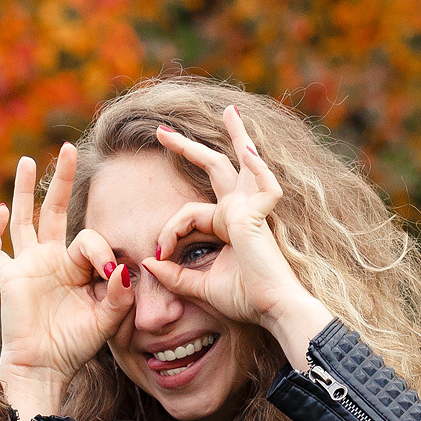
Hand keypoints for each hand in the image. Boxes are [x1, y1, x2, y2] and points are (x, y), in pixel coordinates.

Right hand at [0, 146, 131, 415]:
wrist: (45, 369)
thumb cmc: (76, 347)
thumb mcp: (108, 319)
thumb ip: (121, 294)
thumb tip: (124, 268)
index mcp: (77, 266)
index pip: (90, 239)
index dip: (102, 253)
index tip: (110, 276)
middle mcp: (51, 260)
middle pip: (55, 210)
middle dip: (64, 180)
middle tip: (70, 148)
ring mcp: (27, 267)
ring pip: (25, 220)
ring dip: (26, 190)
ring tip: (28, 160)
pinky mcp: (8, 279)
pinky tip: (2, 211)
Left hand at [146, 106, 331, 362]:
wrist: (273, 310)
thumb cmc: (246, 300)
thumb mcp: (201, 287)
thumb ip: (174, 275)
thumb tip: (147, 262)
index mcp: (229, 225)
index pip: (189, 213)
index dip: (168, 233)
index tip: (157, 255)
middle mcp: (240, 211)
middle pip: (215, 169)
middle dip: (187, 148)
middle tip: (160, 130)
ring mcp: (252, 209)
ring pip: (237, 164)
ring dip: (236, 134)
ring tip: (229, 110)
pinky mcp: (260, 215)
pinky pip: (263, 184)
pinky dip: (259, 167)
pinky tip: (248, 150)